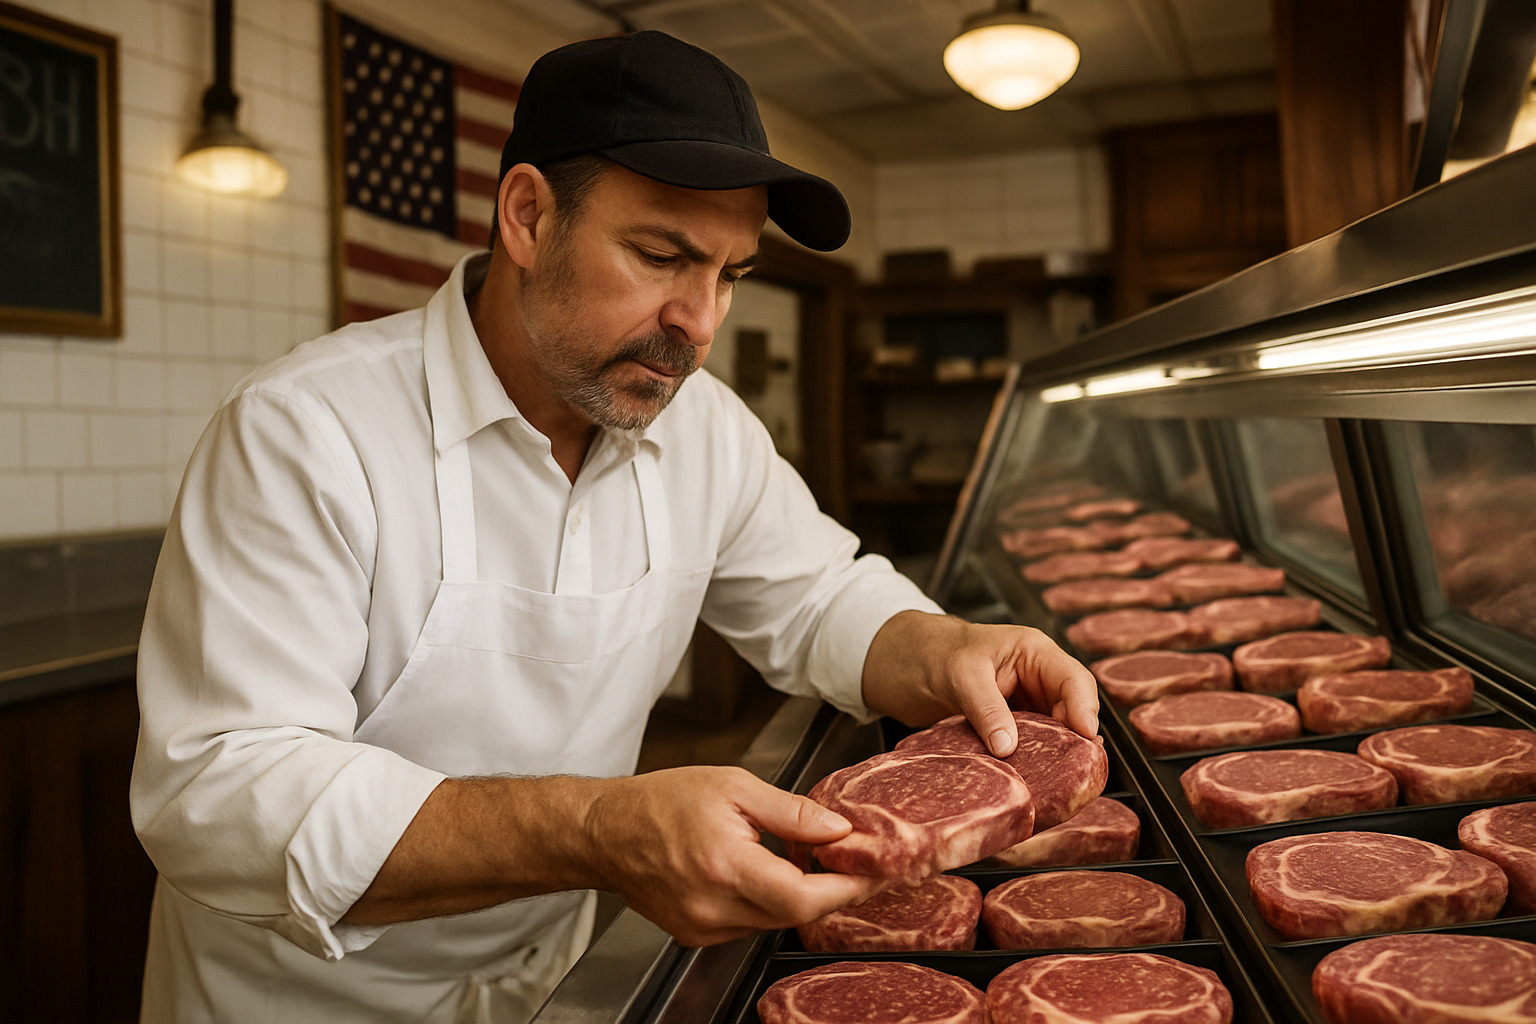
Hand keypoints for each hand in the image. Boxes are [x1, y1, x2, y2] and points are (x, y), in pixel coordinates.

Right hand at [584, 765, 884, 945]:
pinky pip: (749, 924)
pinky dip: (767, 902)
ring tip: (805, 861)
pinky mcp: (696, 935)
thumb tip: (839, 830)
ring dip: (798, 896)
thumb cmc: (662, 802)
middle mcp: (713, 906)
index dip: (844, 889)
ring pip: (773, 921)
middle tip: (850, 862)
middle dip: (829, 890)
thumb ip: (791, 812)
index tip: (869, 873)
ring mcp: (703, 928)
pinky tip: (764, 874)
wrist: (606, 832)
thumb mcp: (733, 786)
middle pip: (794, 914)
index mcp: (724, 864)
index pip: (802, 897)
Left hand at [861, 611, 1098, 756]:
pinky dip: (1032, 761)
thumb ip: (986, 707)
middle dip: (1075, 739)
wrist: (906, 665)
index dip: (1085, 709)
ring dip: (1054, 755)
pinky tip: (1030, 778)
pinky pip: (1031, 746)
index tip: (1085, 737)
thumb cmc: (935, 653)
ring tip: (1057, 779)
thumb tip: (1007, 745)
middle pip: (1071, 711)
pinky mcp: (1011, 727)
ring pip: (1055, 733)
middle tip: (1076, 768)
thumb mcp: (961, 674)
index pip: (1074, 680)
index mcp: (1034, 653)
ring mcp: (1025, 705)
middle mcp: (1037, 679)